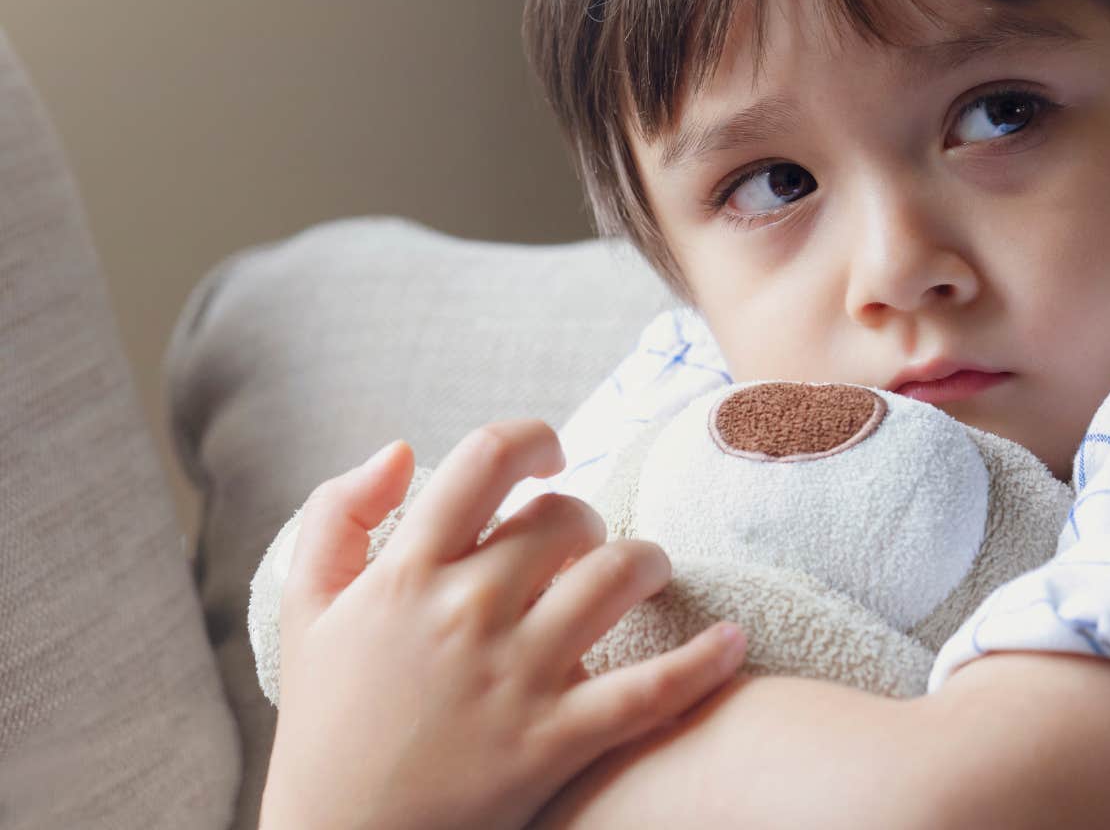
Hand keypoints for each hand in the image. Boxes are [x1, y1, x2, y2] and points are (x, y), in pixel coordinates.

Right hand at [259, 420, 748, 829]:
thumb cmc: (328, 724)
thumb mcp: (306, 611)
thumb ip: (337, 515)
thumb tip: (403, 450)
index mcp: (406, 574)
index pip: (486, 460)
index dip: (534, 440)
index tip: (551, 457)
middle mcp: (467, 612)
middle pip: (567, 517)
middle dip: (586, 519)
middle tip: (583, 545)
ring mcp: (517, 675)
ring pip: (620, 575)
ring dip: (648, 562)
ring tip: (647, 574)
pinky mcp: (556, 739)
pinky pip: (653, 688)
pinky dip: (705, 660)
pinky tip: (732, 639)